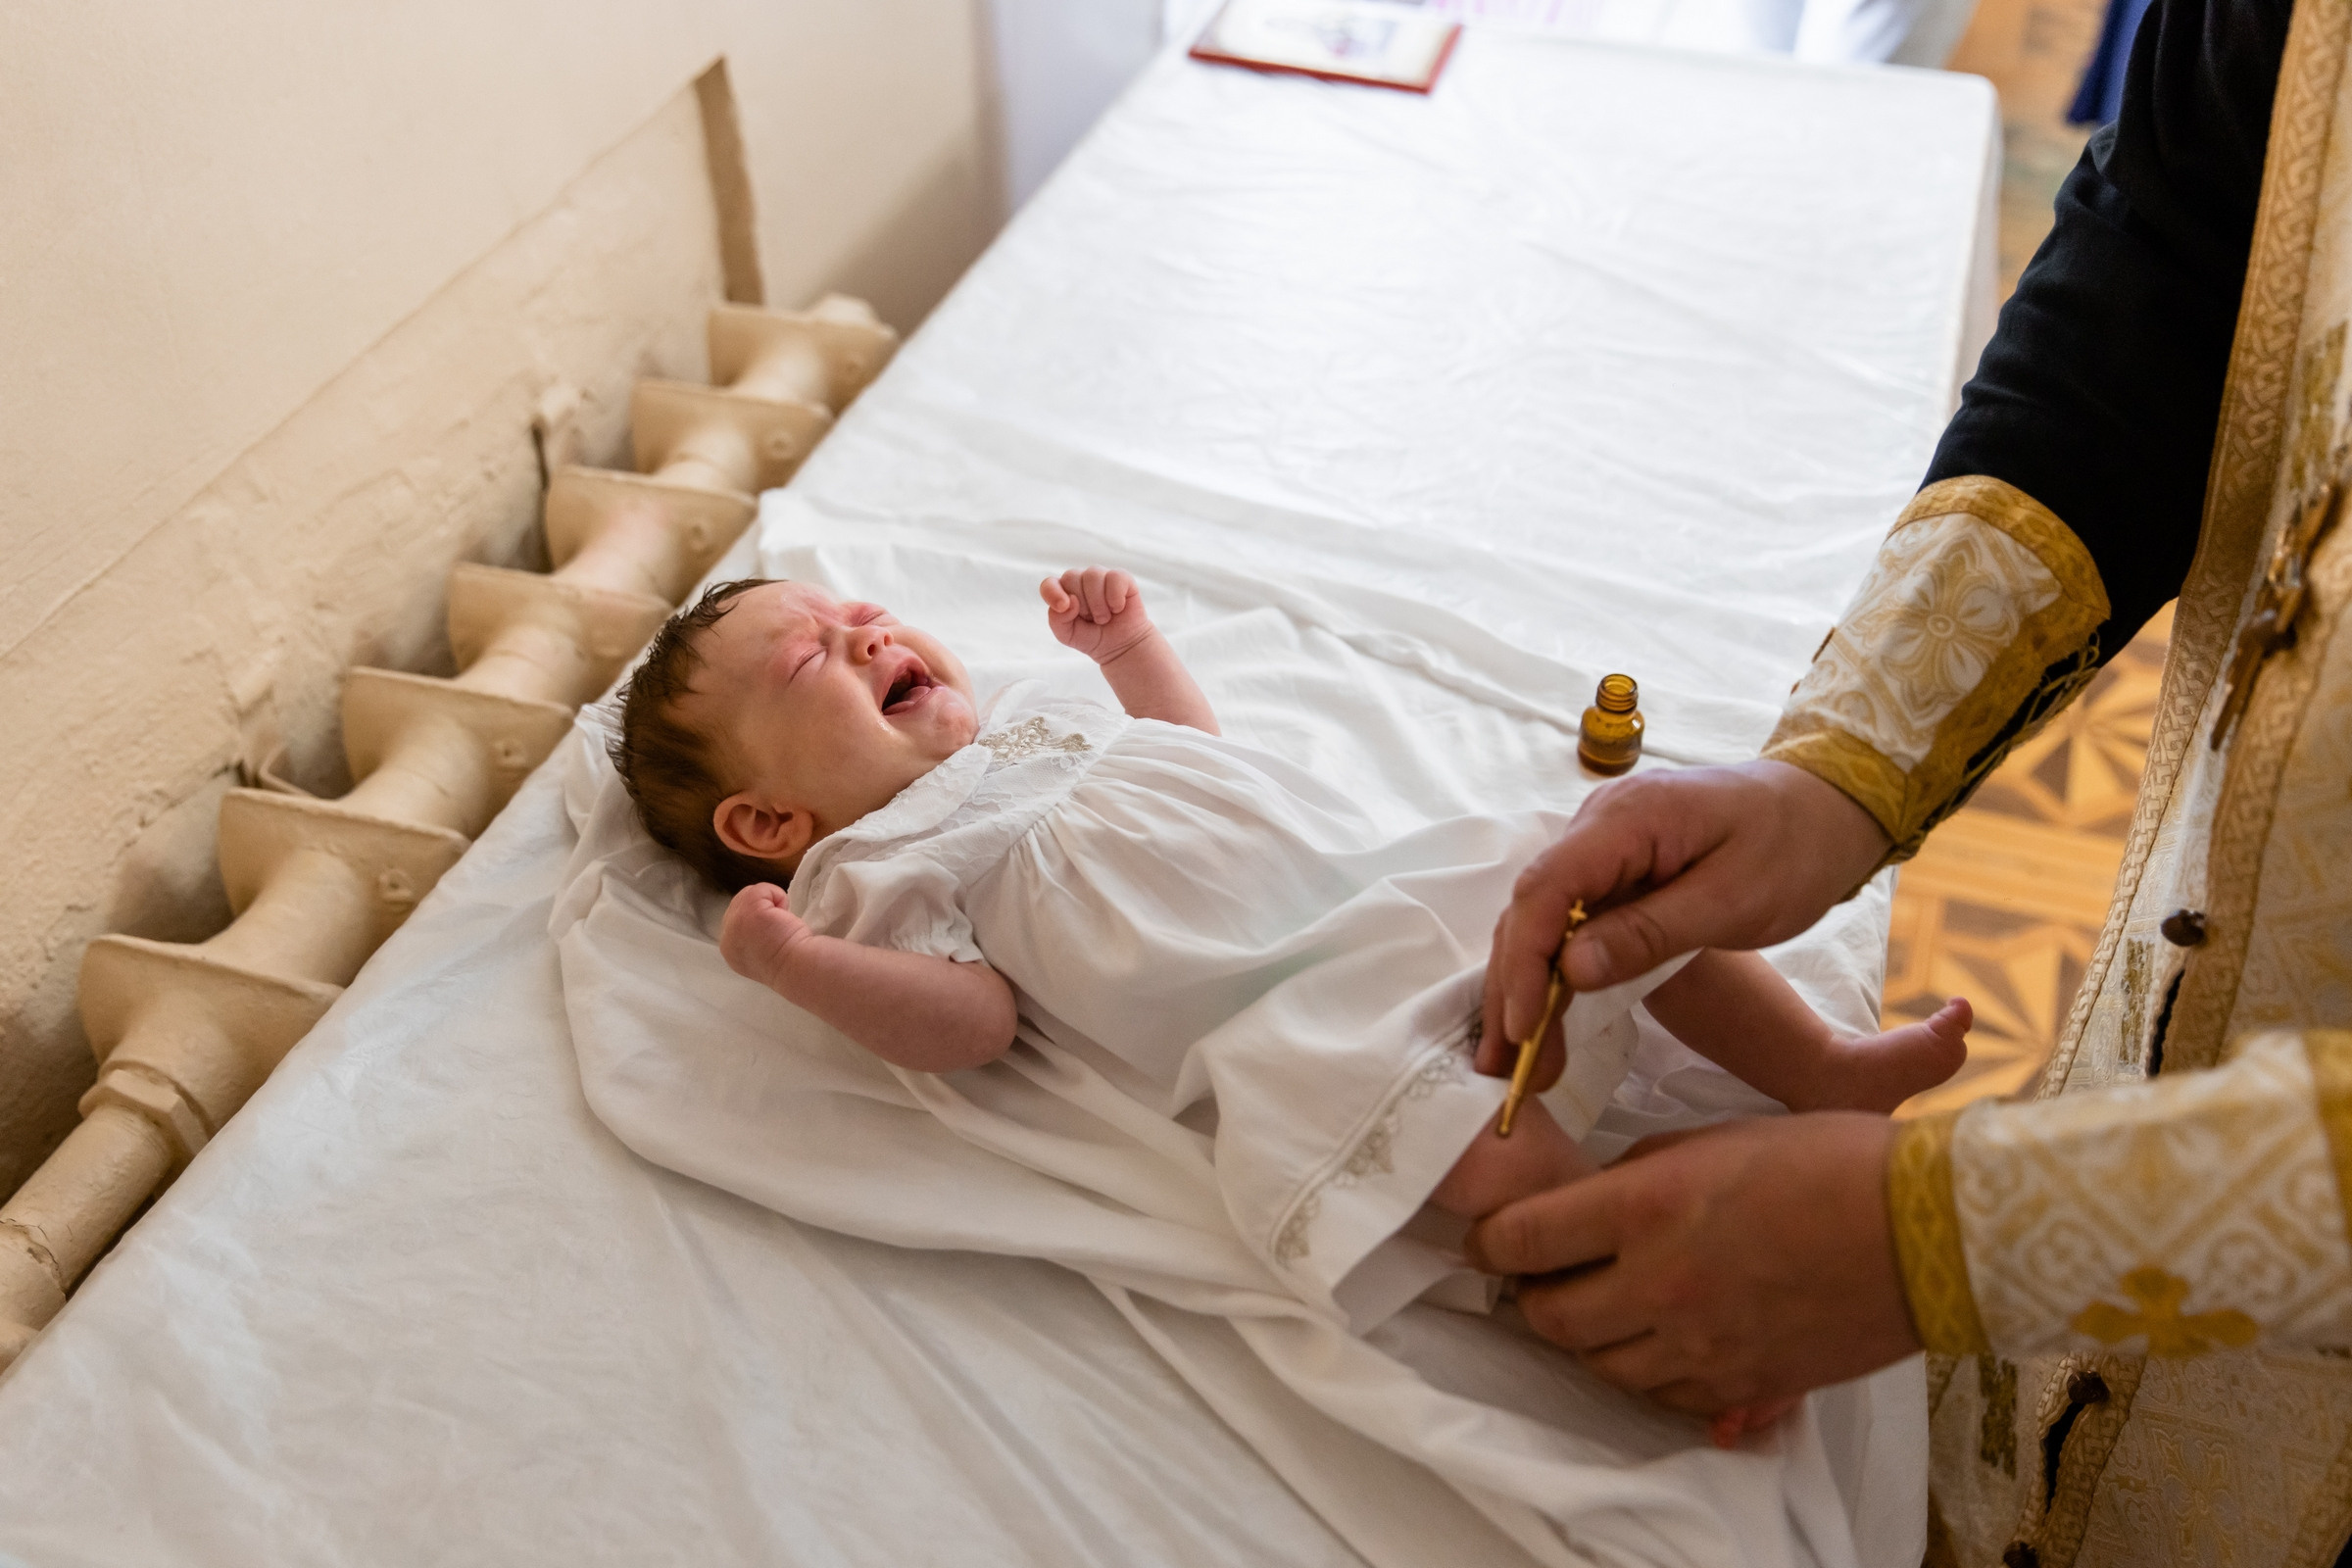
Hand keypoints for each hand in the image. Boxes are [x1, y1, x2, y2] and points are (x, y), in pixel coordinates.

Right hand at [719, 883, 812, 989]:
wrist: (799, 968)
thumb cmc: (791, 963)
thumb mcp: (760, 952)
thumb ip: (751, 936)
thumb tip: (758, 919)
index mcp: (730, 951)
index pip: (736, 920)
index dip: (756, 919)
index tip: (772, 933)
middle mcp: (727, 938)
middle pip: (740, 904)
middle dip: (761, 909)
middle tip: (778, 929)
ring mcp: (734, 923)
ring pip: (750, 894)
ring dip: (770, 904)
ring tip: (781, 923)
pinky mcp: (748, 910)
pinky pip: (762, 889)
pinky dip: (779, 897)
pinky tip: (784, 917)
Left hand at [1041, 567, 1156, 665]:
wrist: (1121, 647)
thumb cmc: (1092, 637)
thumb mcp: (1067, 635)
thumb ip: (1057, 619)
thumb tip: (1070, 600)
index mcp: (1063, 592)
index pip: (1049, 584)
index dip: (1053, 593)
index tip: (1063, 607)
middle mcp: (1081, 580)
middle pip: (1070, 577)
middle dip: (1082, 604)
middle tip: (1091, 618)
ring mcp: (1101, 577)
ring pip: (1092, 575)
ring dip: (1098, 604)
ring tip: (1105, 617)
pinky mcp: (1122, 578)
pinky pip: (1115, 577)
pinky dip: (1115, 598)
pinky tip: (1118, 608)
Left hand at [1465, 1113, 1917, 1413]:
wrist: (1930, 1229)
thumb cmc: (1829, 1161)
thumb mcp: (1715, 1137)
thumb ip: (1640, 1176)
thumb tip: (1592, 1203)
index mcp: (1646, 1207)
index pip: (1522, 1239)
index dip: (1489, 1240)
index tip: (1488, 1236)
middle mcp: (1661, 1282)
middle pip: (1548, 1316)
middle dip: (1531, 1294)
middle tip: (1542, 1273)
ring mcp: (1700, 1344)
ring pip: (1599, 1365)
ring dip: (1587, 1335)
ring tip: (1602, 1303)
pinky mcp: (1742, 1385)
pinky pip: (1664, 1396)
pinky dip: (1648, 1370)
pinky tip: (1661, 1337)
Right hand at [1484, 761, 1888, 1046]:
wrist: (1825, 807)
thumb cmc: (1792, 848)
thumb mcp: (1734, 900)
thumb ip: (1649, 933)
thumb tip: (1569, 970)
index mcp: (1626, 818)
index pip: (1547, 888)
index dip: (1526, 961)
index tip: (1523, 1027)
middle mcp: (1597, 823)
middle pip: (1531, 907)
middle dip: (1513, 987)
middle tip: (1509, 1066)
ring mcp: (1600, 844)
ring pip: (1542, 918)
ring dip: (1525, 986)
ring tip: (1517, 1060)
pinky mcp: (1612, 868)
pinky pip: (1568, 919)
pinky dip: (1553, 971)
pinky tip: (1544, 1018)